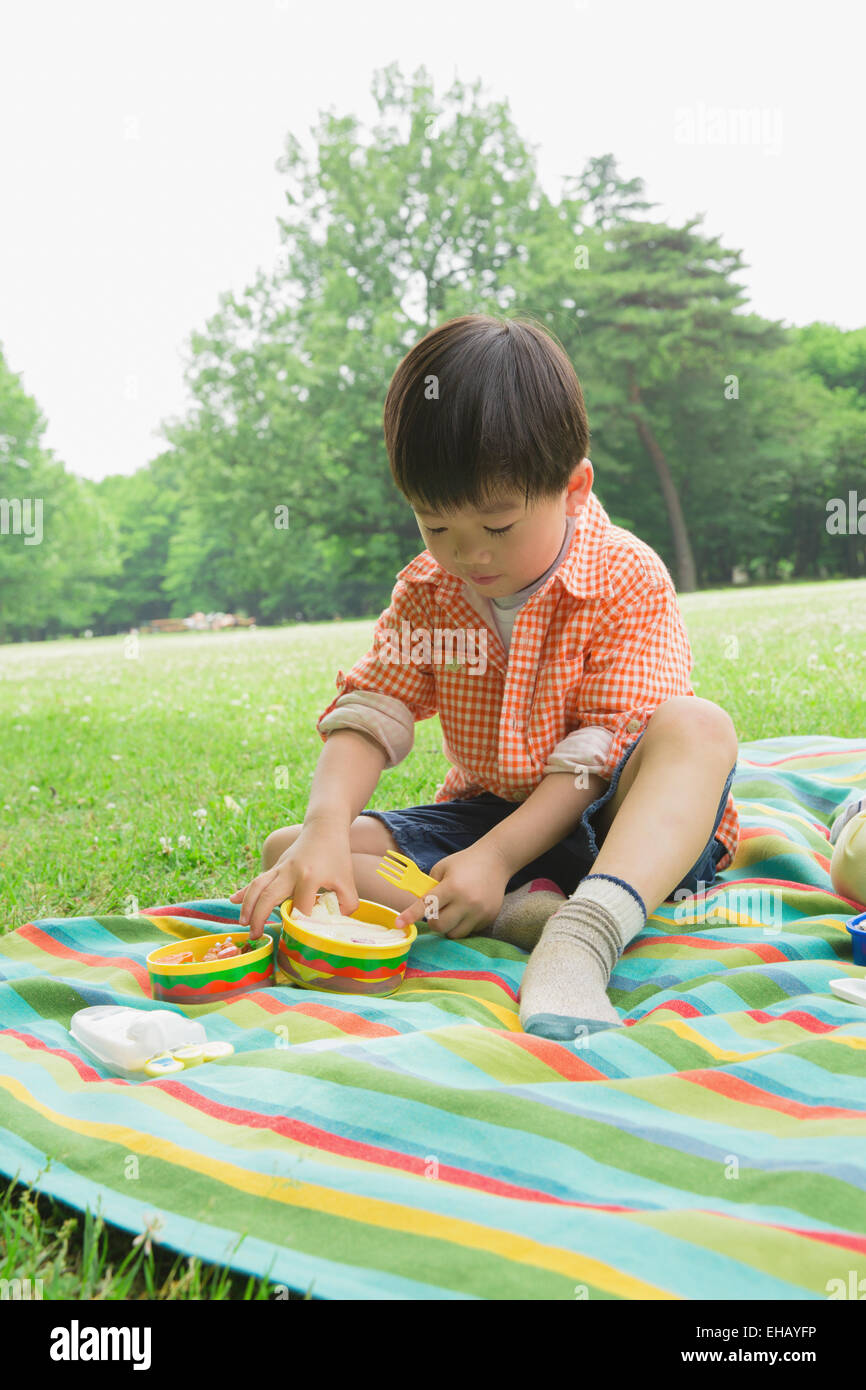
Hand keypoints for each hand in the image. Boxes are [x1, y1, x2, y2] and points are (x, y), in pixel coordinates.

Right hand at [228, 822, 358, 939]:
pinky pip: (257, 880)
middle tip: (256, 935)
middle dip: (260, 917)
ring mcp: (280, 868)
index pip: (301, 906)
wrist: (325, 829)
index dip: (302, 921)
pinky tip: (233, 900)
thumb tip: (336, 923)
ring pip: (257, 886)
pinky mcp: (276, 868)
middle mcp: (290, 872)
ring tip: (243, 924)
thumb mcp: (348, 881)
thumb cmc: (337, 856)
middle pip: (269, 896)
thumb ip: (346, 905)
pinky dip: (244, 890)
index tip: (303, 932)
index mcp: (309, 876)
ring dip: (248, 905)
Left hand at [392, 844, 511, 938]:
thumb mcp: (442, 867)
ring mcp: (480, 912)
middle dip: (433, 922)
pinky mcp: (489, 918)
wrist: (496, 860)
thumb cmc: (464, 862)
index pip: (427, 905)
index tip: (399, 923)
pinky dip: (463, 924)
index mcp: (452, 887)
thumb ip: (430, 887)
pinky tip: (467, 909)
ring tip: (452, 911)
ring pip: (454, 933)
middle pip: (440, 926)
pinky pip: (469, 931)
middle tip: (435, 912)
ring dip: (448, 926)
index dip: (411, 915)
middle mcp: (467, 902)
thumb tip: (420, 908)